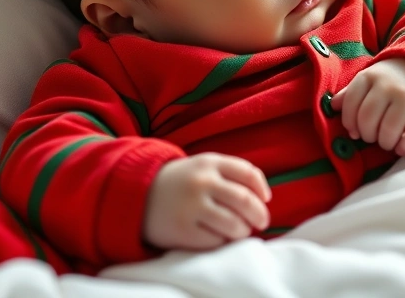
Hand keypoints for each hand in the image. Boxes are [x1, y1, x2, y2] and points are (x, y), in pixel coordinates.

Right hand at [143, 153, 270, 250]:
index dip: (262, 189)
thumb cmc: (182, 181)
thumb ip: (233, 173)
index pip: (248, 174)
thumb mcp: (204, 166)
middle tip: (262, 222)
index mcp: (210, 162)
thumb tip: (264, 197)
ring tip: (240, 231)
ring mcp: (191, 207)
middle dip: (259, 215)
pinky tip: (218, 236)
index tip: (266, 200)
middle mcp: (201, 182)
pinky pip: (215, 241)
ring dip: (243, 231)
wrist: (138, 193)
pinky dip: (223, 241)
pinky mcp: (183, 230)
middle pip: (245, 201)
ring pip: (234, 225)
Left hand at [331, 58, 404, 155]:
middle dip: (367, 135)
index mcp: (371, 77)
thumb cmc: (392, 81)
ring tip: (387, 141)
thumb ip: (351, 93)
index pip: (351, 104)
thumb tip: (333, 106)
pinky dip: (404, 148)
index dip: (349, 123)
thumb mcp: (370, 80)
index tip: (355, 131)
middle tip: (373, 137)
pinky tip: (401, 146)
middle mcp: (390, 86)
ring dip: (385, 143)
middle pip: (368, 120)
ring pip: (388, 131)